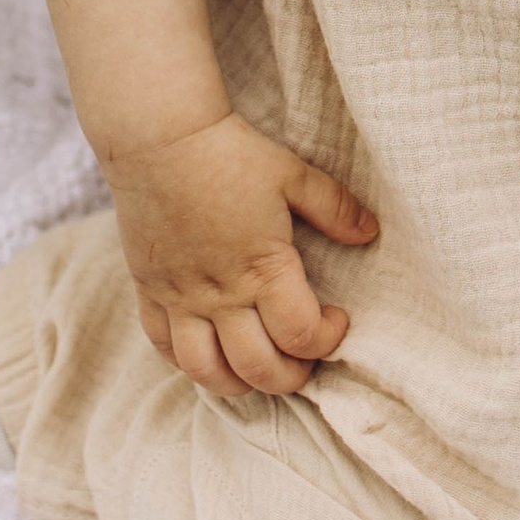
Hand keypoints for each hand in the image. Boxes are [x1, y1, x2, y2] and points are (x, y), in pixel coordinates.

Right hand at [105, 109, 376, 397]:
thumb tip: (370, 233)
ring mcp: (180, 297)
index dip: (328, 338)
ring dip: (239, 383)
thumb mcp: (293, 174)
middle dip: (291, 376)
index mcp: (261, 269)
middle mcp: (220, 295)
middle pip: (259, 369)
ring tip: (258, 366)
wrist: (160, 137)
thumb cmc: (230, 153)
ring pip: (206, 372)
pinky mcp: (149, 289)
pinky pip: (162, 346)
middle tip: (304, 358)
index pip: (301, 335)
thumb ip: (334, 208)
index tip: (338, 319)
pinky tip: (209, 350)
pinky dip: (187, 361)